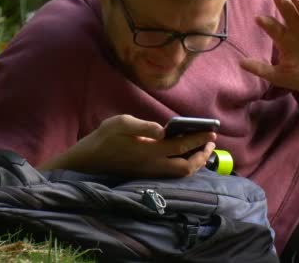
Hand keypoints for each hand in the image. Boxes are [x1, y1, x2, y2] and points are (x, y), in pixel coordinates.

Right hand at [58, 114, 215, 177]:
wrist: (86, 161)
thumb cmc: (103, 138)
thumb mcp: (120, 123)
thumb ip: (144, 126)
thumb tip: (163, 129)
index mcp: (149, 151)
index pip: (180, 146)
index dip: (198, 139)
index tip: (211, 132)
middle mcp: (152, 166)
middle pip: (186, 168)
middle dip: (202, 156)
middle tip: (210, 142)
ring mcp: (150, 172)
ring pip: (180, 173)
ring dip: (194, 162)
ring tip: (202, 149)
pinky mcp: (146, 174)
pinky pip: (172, 173)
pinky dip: (184, 165)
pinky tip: (184, 154)